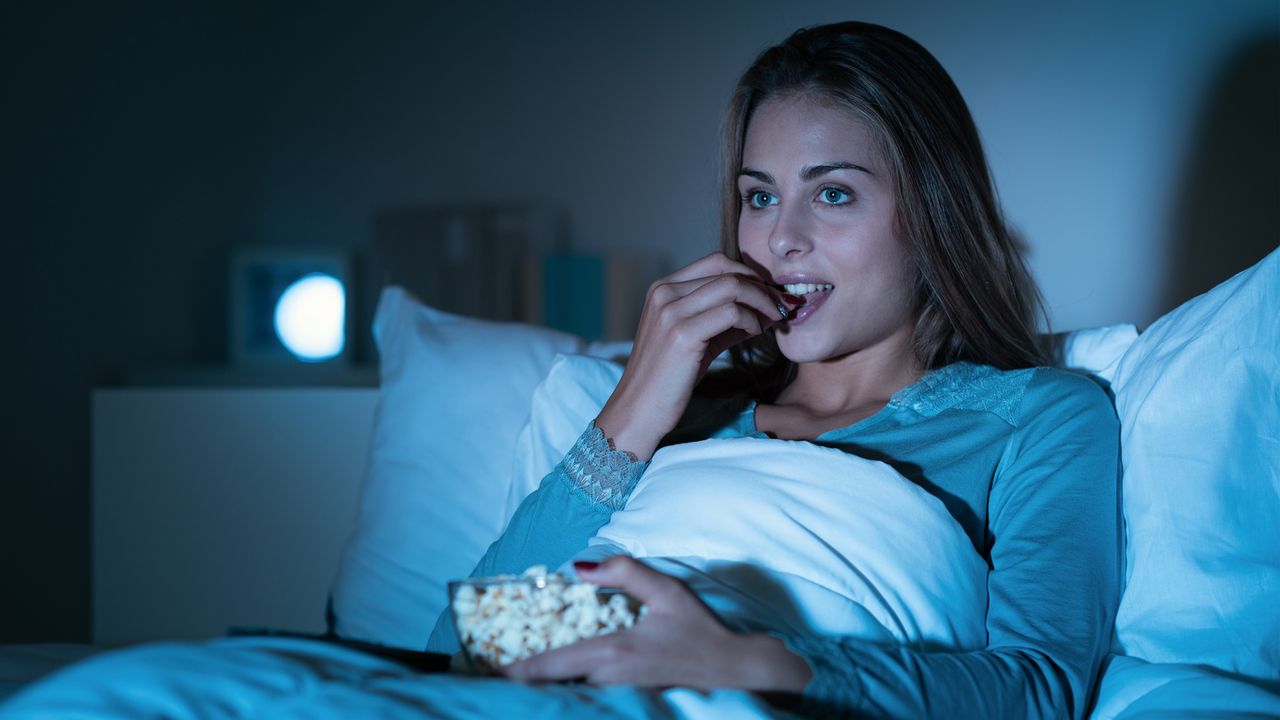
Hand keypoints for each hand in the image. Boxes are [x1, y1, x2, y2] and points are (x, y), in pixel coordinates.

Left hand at [501, 556, 811, 691]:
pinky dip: (569, 690)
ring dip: (546, 685)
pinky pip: (588, 698)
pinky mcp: (629, 702)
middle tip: (493, 670)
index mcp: (612, 654)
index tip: (490, 671)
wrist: (735, 673)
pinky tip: (557, 683)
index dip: (517, 672)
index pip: (552, 667)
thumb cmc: (701, 631)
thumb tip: (580, 567)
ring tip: (517, 677)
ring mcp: (618, 697)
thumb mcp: (667, 592)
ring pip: (570, 693)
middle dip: (525, 680)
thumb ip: (625, 573)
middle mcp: (609, 682)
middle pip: (554, 686)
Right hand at [596, 252, 794, 460]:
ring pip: (733, 286)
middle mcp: (664, 293)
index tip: (770, 294)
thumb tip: (767, 309)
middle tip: (781, 306)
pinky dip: (751, 319)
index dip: (749, 274)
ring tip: (772, 320)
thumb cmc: (669, 378)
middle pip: (727, 270)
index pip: (716, 262)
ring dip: (762, 301)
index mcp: (663, 288)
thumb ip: (726, 320)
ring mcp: (671, 311)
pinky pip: (732, 312)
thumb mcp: (697, 339)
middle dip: (761, 286)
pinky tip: (755, 333)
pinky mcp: (683, 333)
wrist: (639, 409)